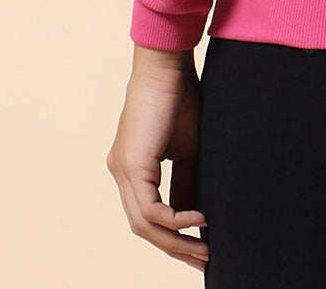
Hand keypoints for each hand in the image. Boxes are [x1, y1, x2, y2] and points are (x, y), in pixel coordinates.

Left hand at [107, 45, 210, 272]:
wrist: (168, 65)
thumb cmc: (180, 97)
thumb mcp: (187, 148)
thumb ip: (186, 181)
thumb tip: (195, 214)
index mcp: (131, 168)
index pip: (147, 215)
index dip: (172, 236)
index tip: (200, 247)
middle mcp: (120, 173)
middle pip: (144, 227)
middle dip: (175, 248)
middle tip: (203, 260)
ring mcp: (122, 171)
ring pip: (145, 224)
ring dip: (176, 241)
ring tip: (204, 248)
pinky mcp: (132, 165)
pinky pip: (152, 210)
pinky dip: (176, 220)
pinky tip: (199, 219)